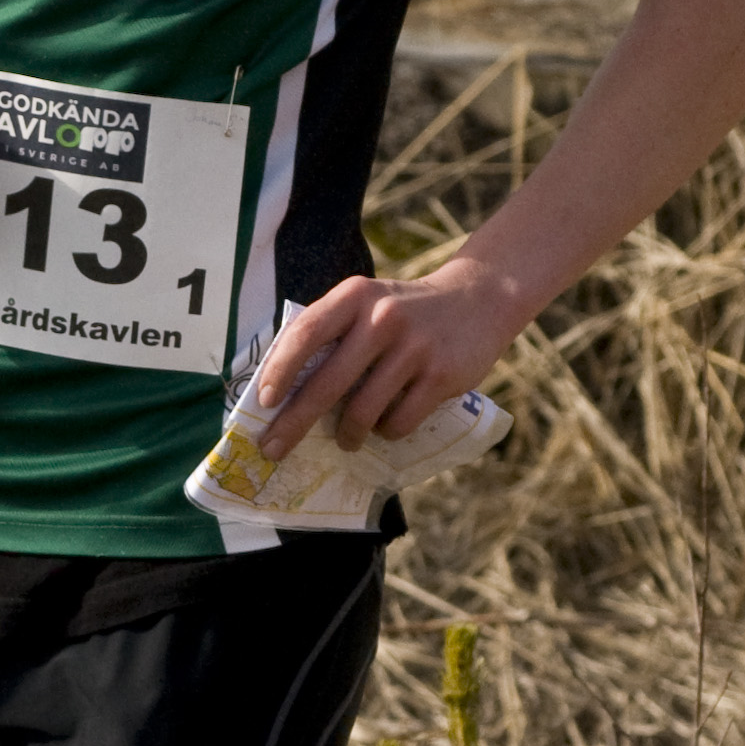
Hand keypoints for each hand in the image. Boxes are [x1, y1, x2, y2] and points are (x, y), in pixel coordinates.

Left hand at [253, 260, 516, 457]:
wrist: (479, 299)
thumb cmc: (404, 311)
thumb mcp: (367, 302)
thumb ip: (331, 331)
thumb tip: (281, 388)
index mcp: (355, 296)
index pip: (306, 332)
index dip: (280, 369)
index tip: (265, 401)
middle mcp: (382, 318)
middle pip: (327, 382)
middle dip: (294, 423)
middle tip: (273, 449)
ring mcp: (414, 348)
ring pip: (363, 410)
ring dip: (348, 435)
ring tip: (347, 440)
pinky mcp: (441, 376)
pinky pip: (399, 421)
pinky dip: (386, 432)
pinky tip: (386, 425)